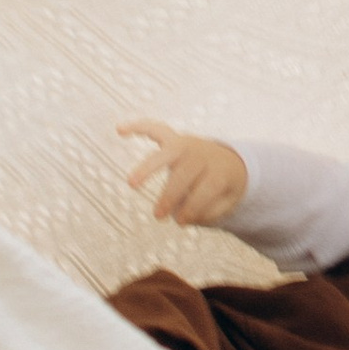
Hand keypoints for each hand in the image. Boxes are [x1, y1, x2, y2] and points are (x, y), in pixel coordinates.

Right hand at [119, 118, 246, 229]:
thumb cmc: (221, 187)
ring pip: (167, 152)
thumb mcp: (226, 201)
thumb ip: (208, 210)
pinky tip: (119, 129)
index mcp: (221, 169)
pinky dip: (138, 127)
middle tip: (159, 216)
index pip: (207, 187)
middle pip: (185, 172)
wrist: (229, 161)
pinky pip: (156, 129)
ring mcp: (188, 144)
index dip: (194, 206)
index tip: (182, 222)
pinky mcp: (174, 139)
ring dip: (148, 168)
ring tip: (131, 184)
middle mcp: (204, 154)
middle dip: (171, 195)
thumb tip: (180, 214)